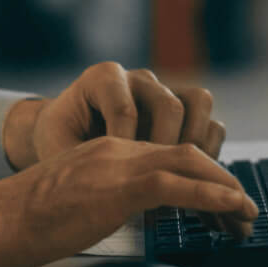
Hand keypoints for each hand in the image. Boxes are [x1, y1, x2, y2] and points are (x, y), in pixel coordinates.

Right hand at [0, 137, 258, 266]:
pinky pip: (174, 185)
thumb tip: (130, 219)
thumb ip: (104, 199)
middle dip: (221, 182)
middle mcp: (117, 149)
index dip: (201, 177)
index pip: (167, 155)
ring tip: (245, 215)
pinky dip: (209, 195)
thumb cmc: (23, 220)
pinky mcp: (115, 186)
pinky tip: (229, 208)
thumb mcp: (74, 200)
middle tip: (244, 212)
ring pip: (187, 163)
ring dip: (224, 189)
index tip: (221, 205)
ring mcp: (116, 164)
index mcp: (108, 151)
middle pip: (186, 154)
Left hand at [11, 62, 227, 166]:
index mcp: (103, 78)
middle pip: (168, 104)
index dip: (125, 146)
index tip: (120, 176)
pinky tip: (188, 176)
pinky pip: (210, 121)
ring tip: (177, 175)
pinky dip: (208, 149)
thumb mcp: (57, 147)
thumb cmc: (59, 141)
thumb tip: (102, 187)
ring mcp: (164, 91)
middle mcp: (138, 78)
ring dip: (194, 143)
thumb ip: (78, 160)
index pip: (124, 108)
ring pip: (198, 102)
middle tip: (152, 180)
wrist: (65, 133)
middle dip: (163, 149)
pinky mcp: (184, 110)